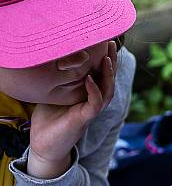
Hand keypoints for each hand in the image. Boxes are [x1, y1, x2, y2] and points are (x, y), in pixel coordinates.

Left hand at [28, 41, 117, 178]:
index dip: (105, 58)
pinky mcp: (85, 119)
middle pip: (109, 79)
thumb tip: (58, 57)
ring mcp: (91, 110)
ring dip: (108, 75)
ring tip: (106, 59)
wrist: (45, 144)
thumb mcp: (54, 92)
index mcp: (88, 93)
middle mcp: (93, 101)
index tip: (105, 41)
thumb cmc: (48, 119)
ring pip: (107, 90)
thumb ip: (61, 78)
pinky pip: (95, 103)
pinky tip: (89, 79)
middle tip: (111, 44)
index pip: (101, 73)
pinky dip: (94, 91)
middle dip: (112, 62)